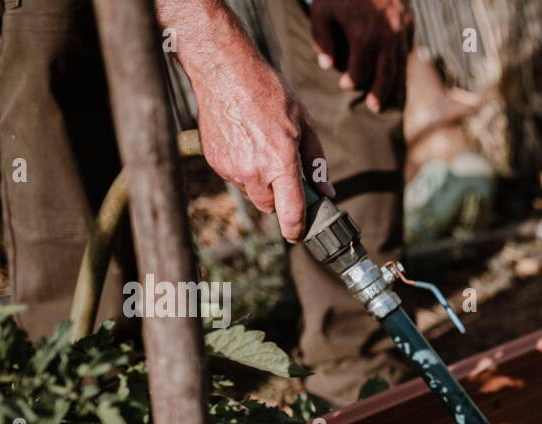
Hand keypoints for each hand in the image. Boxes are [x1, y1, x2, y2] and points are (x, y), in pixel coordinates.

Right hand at [194, 59, 332, 241]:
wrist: (223, 71)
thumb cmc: (269, 93)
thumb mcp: (304, 124)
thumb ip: (316, 163)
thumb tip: (326, 192)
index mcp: (280, 162)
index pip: (290, 213)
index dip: (297, 230)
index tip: (299, 235)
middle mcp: (254, 171)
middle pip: (270, 207)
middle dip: (280, 198)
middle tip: (285, 175)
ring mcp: (231, 168)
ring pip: (252, 193)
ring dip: (261, 183)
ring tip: (262, 148)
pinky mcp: (215, 162)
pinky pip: (235, 179)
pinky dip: (244, 170)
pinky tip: (245, 143)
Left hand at [310, 0, 412, 112]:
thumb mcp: (323, 10)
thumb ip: (322, 39)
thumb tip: (327, 65)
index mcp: (365, 38)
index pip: (360, 72)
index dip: (351, 81)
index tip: (344, 84)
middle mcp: (387, 39)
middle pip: (385, 77)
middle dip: (379, 94)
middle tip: (374, 108)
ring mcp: (402, 32)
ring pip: (401, 66)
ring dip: (396, 86)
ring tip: (393, 101)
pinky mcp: (410, 24)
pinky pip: (406, 51)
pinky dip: (402, 65)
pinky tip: (398, 75)